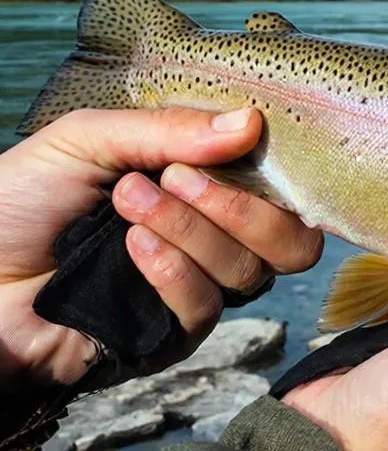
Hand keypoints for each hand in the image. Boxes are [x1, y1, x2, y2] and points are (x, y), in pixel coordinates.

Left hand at [0, 107, 323, 385]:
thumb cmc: (21, 201)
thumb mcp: (88, 140)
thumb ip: (169, 129)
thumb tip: (251, 121)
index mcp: (207, 191)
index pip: (283, 192)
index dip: (276, 173)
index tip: (238, 142)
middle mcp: (215, 241)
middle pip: (291, 242)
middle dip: (242, 208)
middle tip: (175, 178)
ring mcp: (197, 290)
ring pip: (247, 272)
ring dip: (191, 231)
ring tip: (127, 204)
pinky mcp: (170, 336)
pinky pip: (205, 308)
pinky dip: (173, 272)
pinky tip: (130, 250)